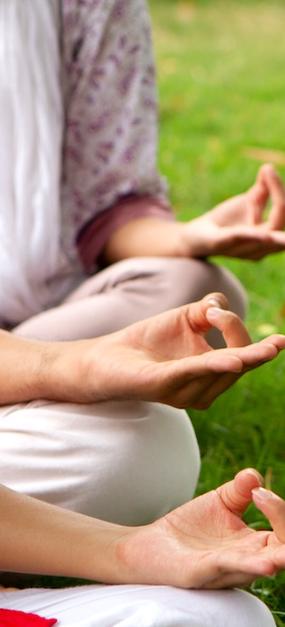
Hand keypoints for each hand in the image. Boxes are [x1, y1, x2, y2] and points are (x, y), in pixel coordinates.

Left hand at [65, 292, 284, 407]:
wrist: (105, 356)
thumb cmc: (147, 340)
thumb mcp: (184, 317)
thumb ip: (209, 308)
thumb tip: (221, 307)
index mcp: (209, 374)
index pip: (241, 356)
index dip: (241, 334)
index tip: (217, 311)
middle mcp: (201, 389)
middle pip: (238, 366)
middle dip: (254, 351)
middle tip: (278, 344)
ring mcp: (183, 391)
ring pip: (220, 369)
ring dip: (233, 347)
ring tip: (232, 327)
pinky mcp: (162, 385)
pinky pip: (193, 373)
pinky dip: (214, 365)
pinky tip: (234, 360)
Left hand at [118, 469, 284, 587]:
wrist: (153, 543)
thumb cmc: (191, 528)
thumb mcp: (221, 502)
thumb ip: (240, 489)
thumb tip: (255, 476)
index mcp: (254, 544)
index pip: (284, 532)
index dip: (279, 510)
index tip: (258, 492)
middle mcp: (248, 559)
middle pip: (283, 550)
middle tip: (268, 502)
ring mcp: (229, 568)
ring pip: (265, 565)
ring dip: (279, 556)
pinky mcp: (206, 570)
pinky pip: (232, 568)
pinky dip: (250, 565)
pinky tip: (265, 564)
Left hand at [181, 164, 284, 258]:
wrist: (195, 237)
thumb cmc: (225, 222)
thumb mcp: (247, 203)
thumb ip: (262, 191)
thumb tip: (269, 169)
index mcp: (268, 239)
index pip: (283, 215)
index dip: (280, 192)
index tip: (267, 169)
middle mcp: (259, 249)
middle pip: (279, 225)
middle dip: (279, 200)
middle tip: (267, 171)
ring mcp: (240, 250)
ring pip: (265, 235)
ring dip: (264, 207)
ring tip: (265, 182)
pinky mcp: (218, 244)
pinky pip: (237, 238)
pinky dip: (251, 235)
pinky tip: (264, 233)